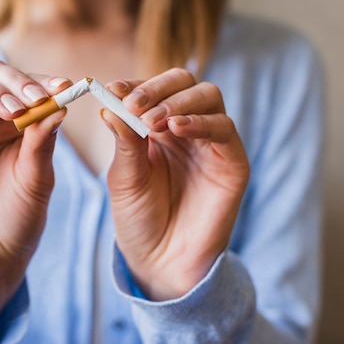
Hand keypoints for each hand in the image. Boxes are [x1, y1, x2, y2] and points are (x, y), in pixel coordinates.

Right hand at [0, 60, 70, 339]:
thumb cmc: (19, 218)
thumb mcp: (38, 176)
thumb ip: (43, 140)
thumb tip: (59, 103)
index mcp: (10, 124)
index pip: (21, 85)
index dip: (41, 81)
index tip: (64, 85)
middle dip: (15, 80)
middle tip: (36, 98)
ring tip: (13, 110)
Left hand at [101, 68, 249, 300]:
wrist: (160, 261)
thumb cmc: (139, 218)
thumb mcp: (125, 175)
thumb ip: (124, 139)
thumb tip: (110, 100)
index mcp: (158, 127)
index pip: (153, 89)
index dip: (135, 84)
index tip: (112, 89)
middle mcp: (187, 129)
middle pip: (185, 82)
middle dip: (158, 88)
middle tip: (134, 104)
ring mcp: (211, 143)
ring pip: (208, 96)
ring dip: (178, 102)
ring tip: (152, 121)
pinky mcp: (232, 161)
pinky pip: (224, 129)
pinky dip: (201, 122)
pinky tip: (177, 129)